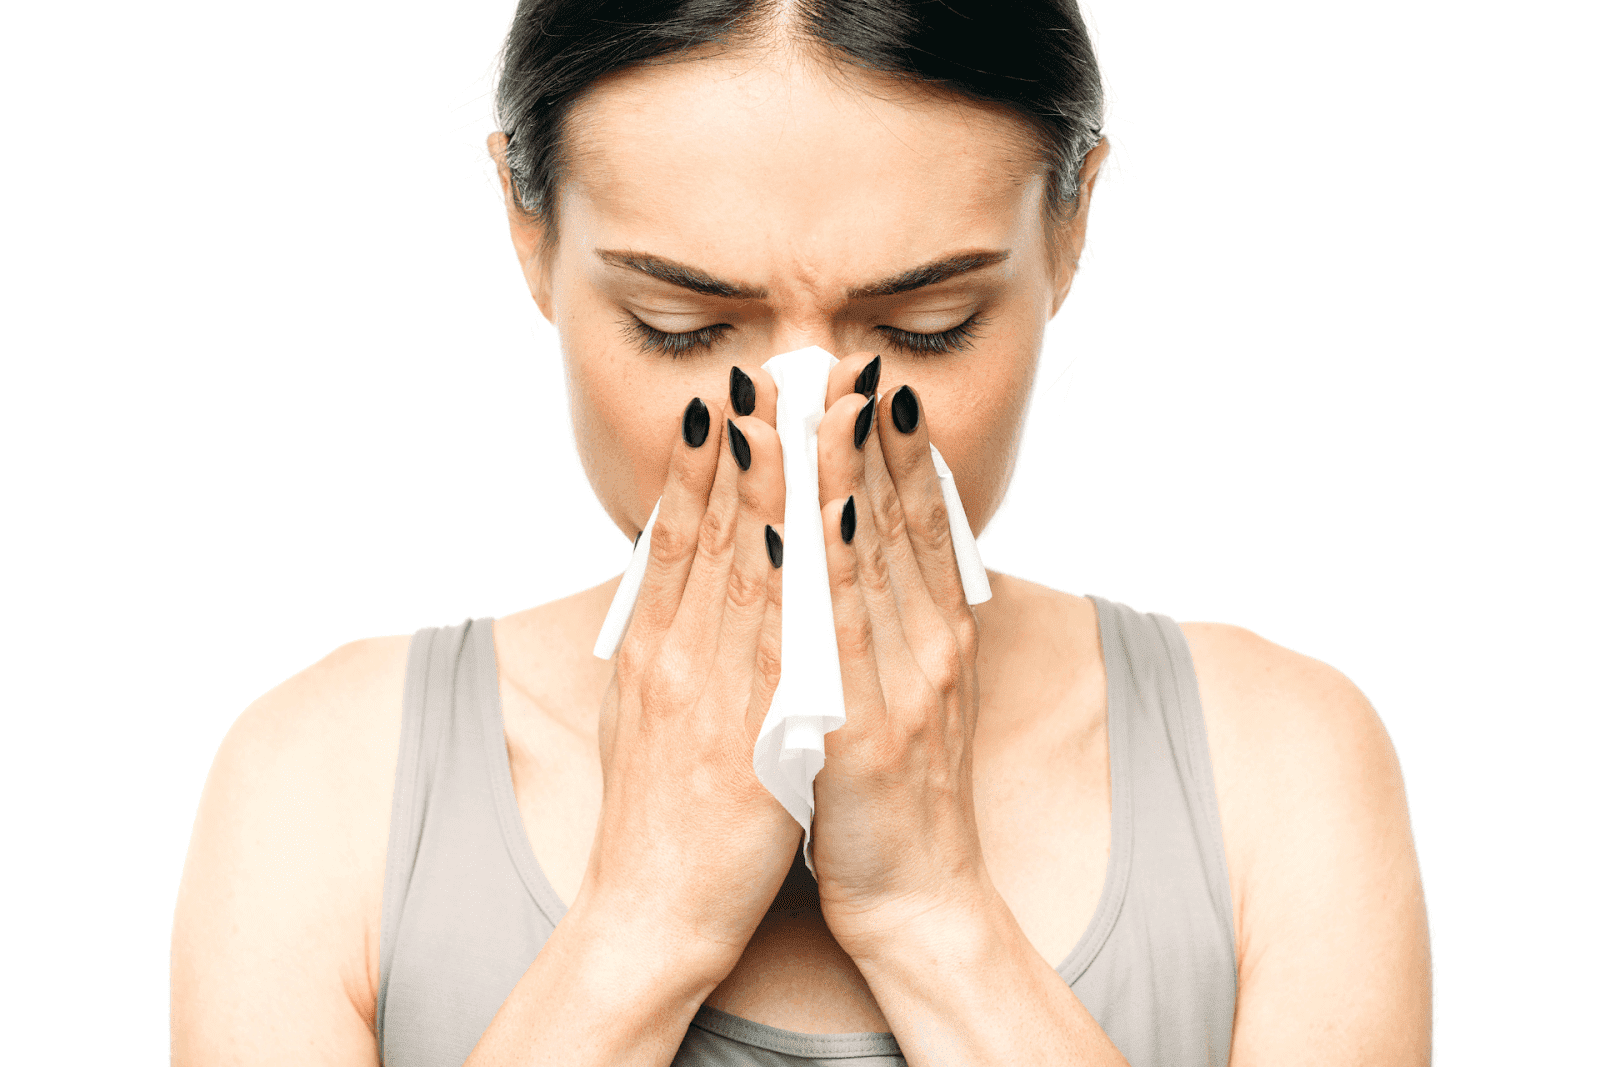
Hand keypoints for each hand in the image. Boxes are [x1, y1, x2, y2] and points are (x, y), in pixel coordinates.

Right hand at [576, 373, 800, 974]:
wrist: (650, 913)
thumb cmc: (654, 820)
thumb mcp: (641, 718)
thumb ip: (663, 650)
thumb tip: (676, 589)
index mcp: (651, 652)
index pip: (674, 539)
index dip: (698, 464)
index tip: (720, 401)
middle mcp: (673, 656)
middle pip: (702, 533)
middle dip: (733, 448)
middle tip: (758, 374)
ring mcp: (707, 690)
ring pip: (735, 566)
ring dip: (760, 483)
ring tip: (780, 412)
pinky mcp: (747, 730)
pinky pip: (774, 638)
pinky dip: (787, 573)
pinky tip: (803, 520)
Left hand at [808, 352, 995, 959]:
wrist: (920, 903)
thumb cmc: (901, 802)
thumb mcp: (918, 701)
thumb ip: (905, 631)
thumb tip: (885, 565)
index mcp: (939, 642)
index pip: (924, 526)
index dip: (905, 450)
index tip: (885, 382)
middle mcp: (931, 651)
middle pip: (903, 526)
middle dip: (879, 438)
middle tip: (858, 360)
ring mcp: (901, 689)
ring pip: (874, 562)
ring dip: (852, 476)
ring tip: (834, 403)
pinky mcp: (862, 733)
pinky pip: (838, 635)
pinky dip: (829, 567)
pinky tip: (814, 509)